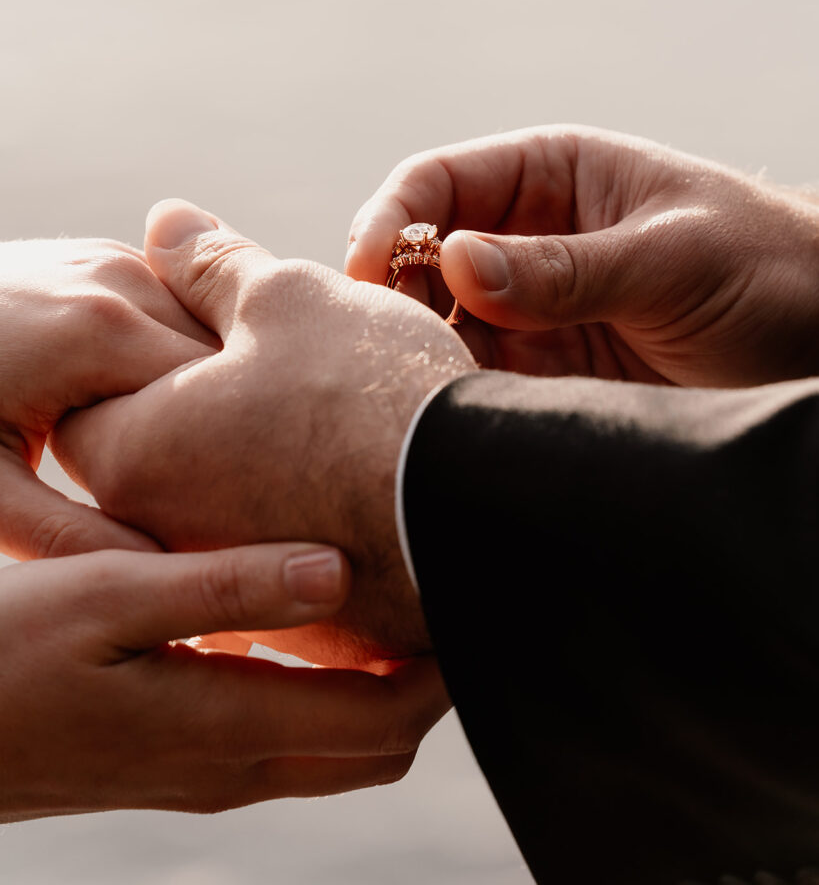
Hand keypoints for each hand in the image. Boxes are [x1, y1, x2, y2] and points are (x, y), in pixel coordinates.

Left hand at [0, 237, 216, 559]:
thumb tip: (168, 583)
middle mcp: (122, 280)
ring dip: (220, 388)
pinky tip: (174, 408)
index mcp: (101, 332)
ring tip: (212, 453)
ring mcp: (116, 261)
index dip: (245, 458)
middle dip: (241, 422)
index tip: (254, 508)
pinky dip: (191, 359)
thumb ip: (76, 540)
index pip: (228, 397)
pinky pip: (181, 313)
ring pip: (213, 332)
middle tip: (245, 491)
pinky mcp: (109, 262)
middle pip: (231, 360)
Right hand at [0, 541, 447, 820]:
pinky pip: (284, 735)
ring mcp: (205, 773)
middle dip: (424, 683)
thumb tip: (336, 571)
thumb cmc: (1, 654)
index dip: (442, 669)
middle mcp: (232, 766)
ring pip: (334, 743)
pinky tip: (303, 628)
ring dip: (376, 689)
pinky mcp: (179, 761)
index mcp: (227, 726)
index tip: (469, 597)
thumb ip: (225, 589)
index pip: (384, 719)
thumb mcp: (108, 602)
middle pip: (375, 744)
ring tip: (390, 605)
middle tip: (439, 596)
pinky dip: (322, 693)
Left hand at [52, 201, 477, 665]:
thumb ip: (211, 266)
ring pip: (227, 493)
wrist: (478, 510)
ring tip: (333, 413)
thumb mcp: (284, 298)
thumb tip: (163, 222)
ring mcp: (233, 579)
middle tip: (285, 360)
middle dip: (210, 394)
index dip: (158, 334)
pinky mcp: (298, 615)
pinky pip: (284, 540)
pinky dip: (307, 503)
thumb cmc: (370, 394)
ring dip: (261, 450)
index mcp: (134, 451)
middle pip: (163, 442)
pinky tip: (360, 470)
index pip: (99, 382)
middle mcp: (163, 534)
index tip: (221, 323)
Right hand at [346, 126, 818, 386]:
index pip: (440, 181)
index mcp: (554, 176)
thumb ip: (565, 267)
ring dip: (418, 351)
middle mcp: (530, 237)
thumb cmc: (769, 269)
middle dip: (392, 294)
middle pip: (424, 257)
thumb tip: (453, 263)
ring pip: (441, 324)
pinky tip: (444, 415)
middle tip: (377, 343)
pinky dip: (454, 394)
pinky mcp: (547, 370)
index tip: (366, 270)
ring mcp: (533, 307)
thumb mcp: (671, 259)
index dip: (392, 218)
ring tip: (407, 389)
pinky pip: (478, 377)